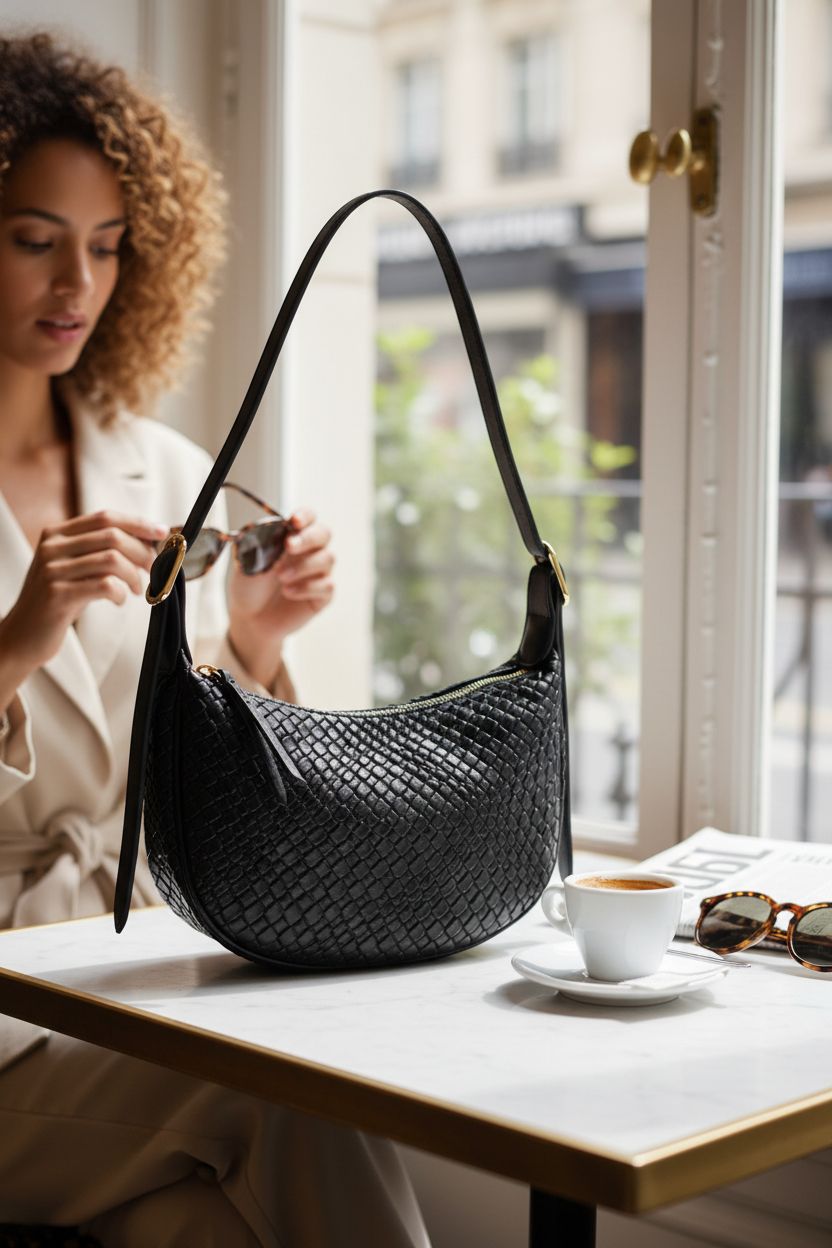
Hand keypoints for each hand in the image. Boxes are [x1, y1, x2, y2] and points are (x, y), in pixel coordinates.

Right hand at [0, 510, 167, 682]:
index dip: (138, 523)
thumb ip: (99, 552)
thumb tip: (148, 543)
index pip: (105, 517)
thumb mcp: (74, 569)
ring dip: (134, 576)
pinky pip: (105, 585)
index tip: (162, 532)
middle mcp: (52, 547)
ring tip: (136, 589)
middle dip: (142, 552)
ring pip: (112, 559)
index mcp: (56, 534)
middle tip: (153, 570)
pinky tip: (119, 600)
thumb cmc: (58, 601)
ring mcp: (52, 570)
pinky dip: (121, 593)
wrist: (22, 635)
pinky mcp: (58, 595)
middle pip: (112, 536)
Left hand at [227, 508, 333, 687]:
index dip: (305, 516)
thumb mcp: (248, 561)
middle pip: (324, 534)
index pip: (308, 518)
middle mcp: (309, 551)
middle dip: (308, 538)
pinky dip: (307, 587)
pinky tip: (288, 592)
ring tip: (281, 578)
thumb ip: (264, 543)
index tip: (294, 522)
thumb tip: (280, 530)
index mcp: (291, 537)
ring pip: (327, 558)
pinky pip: (327, 585)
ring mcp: (318, 572)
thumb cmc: (250, 586)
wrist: (250, 618)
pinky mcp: (323, 594)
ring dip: (303, 566)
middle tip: (288, 547)